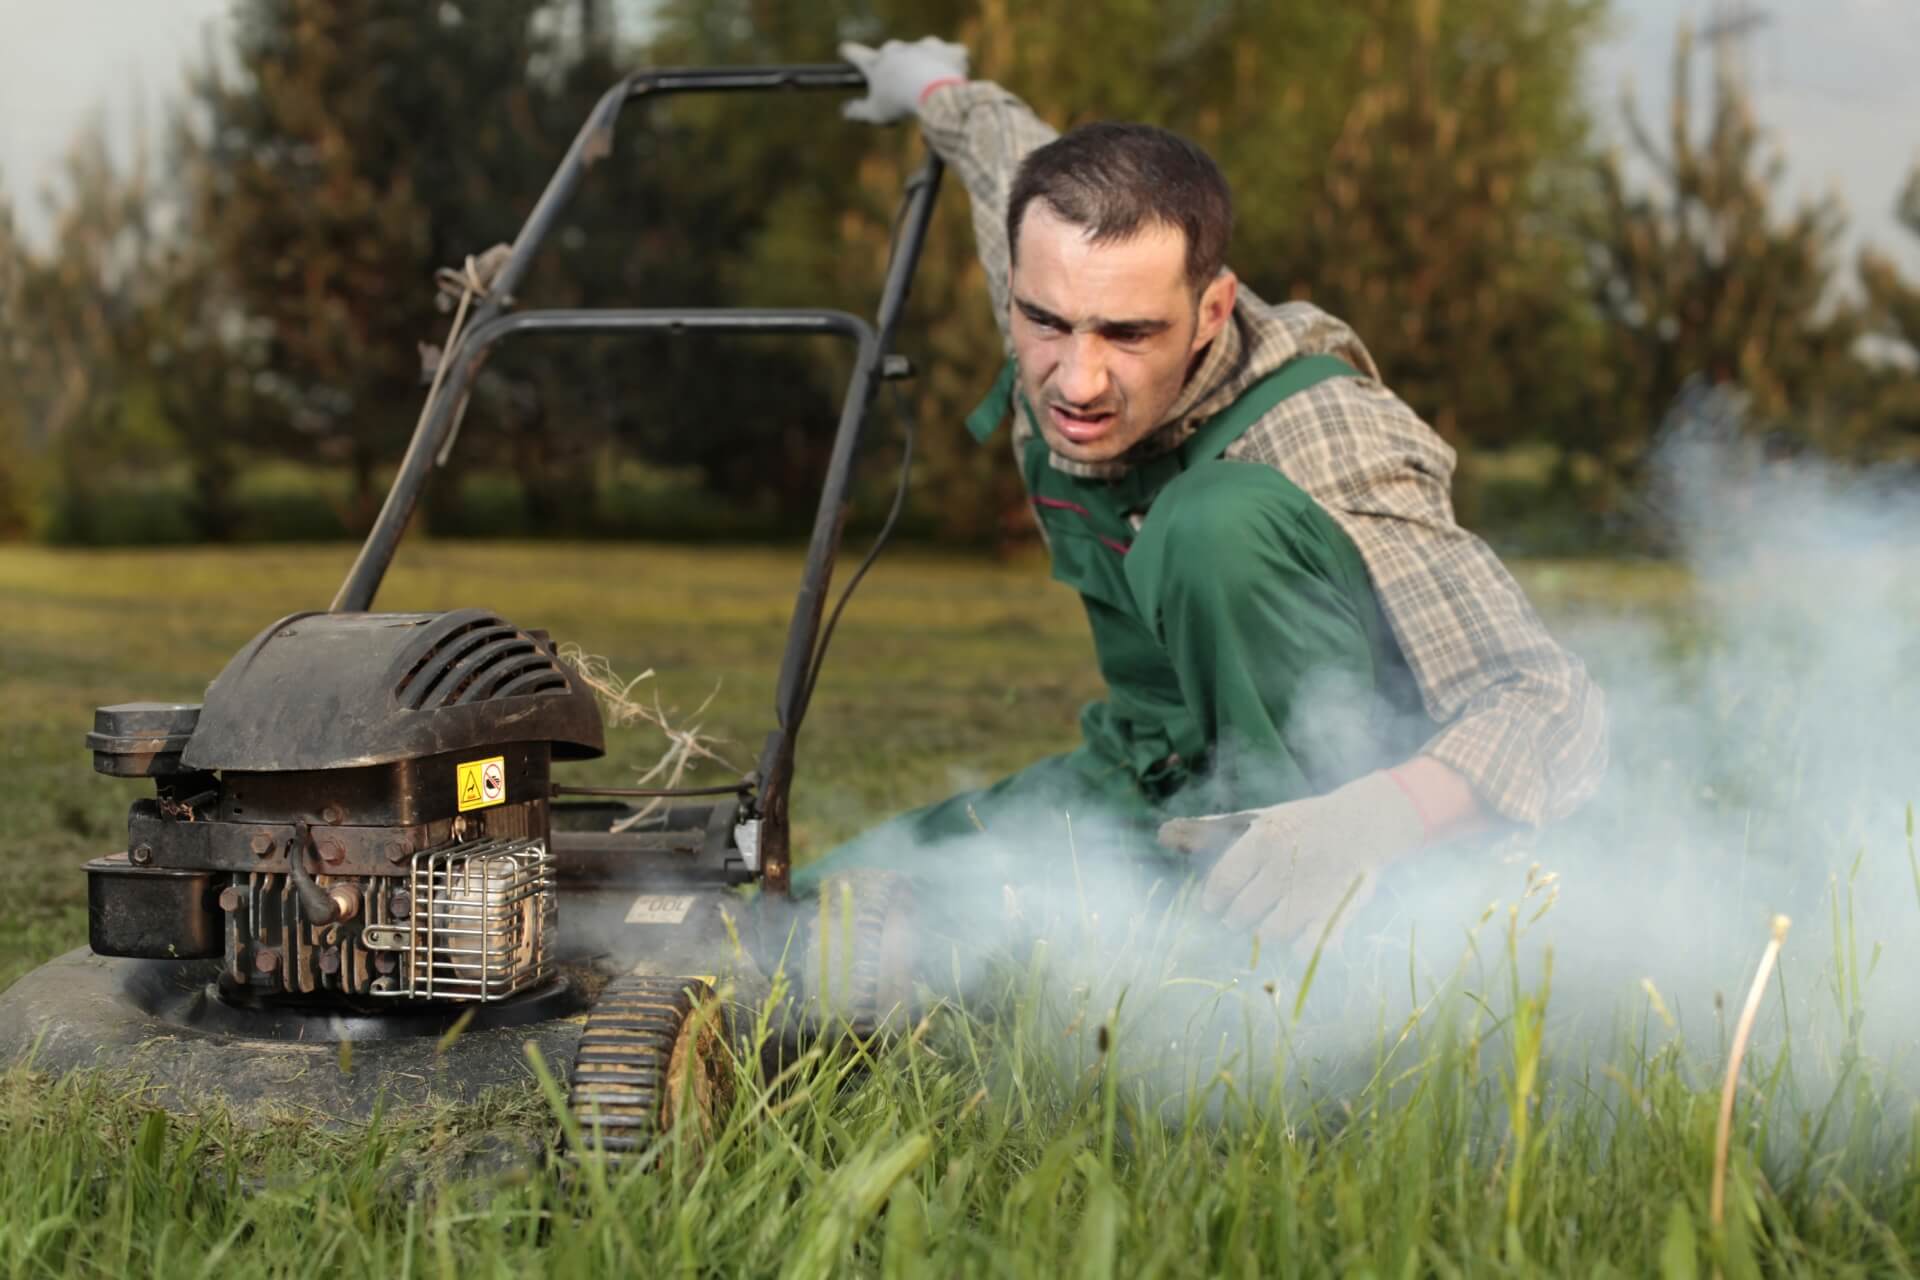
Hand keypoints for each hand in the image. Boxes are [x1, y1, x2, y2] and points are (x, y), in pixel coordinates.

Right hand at [839, 37, 968, 123]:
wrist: (936, 94)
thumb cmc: (900, 104)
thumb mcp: (874, 113)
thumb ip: (857, 112)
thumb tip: (844, 111)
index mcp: (877, 62)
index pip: (855, 53)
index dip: (849, 53)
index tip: (846, 52)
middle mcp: (899, 49)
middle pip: (891, 51)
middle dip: (893, 65)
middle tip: (898, 85)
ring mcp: (926, 46)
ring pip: (922, 51)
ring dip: (923, 62)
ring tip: (929, 84)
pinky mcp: (950, 50)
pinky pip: (953, 53)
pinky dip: (953, 63)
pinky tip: (954, 76)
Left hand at [1157, 770, 1425, 951]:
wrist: (1364, 823)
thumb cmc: (1304, 822)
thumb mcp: (1263, 818)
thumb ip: (1219, 828)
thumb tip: (1165, 832)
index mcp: (1263, 841)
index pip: (1222, 883)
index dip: (1212, 901)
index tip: (1211, 907)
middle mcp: (1283, 868)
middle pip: (1240, 914)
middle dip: (1234, 918)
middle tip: (1239, 916)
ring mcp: (1310, 894)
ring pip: (1267, 934)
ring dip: (1262, 931)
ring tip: (1268, 920)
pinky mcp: (1334, 915)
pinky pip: (1304, 950)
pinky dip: (1297, 948)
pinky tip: (1297, 936)